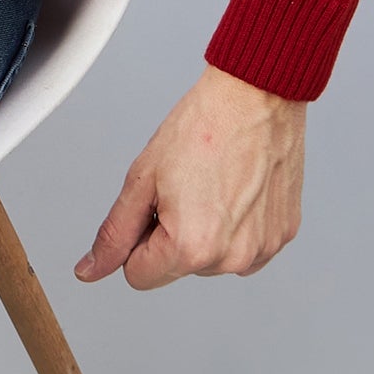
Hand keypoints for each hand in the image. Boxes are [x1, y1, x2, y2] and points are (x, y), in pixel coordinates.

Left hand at [74, 65, 305, 290]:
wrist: (255, 97)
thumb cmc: (202, 127)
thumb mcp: (142, 179)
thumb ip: (115, 233)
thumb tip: (91, 270)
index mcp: (190, 248)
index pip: (139, 276)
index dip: (136, 241)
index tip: (152, 206)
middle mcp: (230, 259)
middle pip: (176, 269)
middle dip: (170, 236)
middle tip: (183, 188)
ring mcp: (261, 250)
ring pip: (210, 260)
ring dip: (204, 233)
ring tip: (211, 185)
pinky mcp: (282, 237)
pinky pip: (243, 248)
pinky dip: (235, 227)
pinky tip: (236, 190)